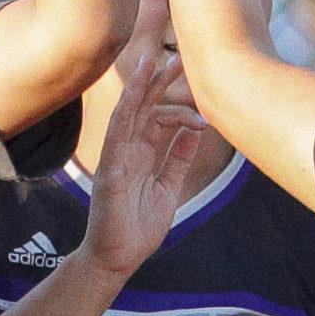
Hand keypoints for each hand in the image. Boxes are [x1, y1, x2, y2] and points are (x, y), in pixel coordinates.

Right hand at [81, 55, 205, 275]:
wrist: (119, 258)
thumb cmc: (139, 227)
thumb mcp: (168, 187)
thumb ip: (178, 158)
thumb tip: (194, 130)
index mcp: (141, 153)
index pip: (157, 117)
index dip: (179, 107)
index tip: (204, 108)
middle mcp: (127, 150)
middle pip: (143, 107)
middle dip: (159, 82)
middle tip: (177, 57)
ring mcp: (116, 158)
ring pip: (127, 114)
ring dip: (138, 88)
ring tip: (150, 61)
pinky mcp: (109, 171)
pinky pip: (115, 138)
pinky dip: (124, 115)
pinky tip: (132, 96)